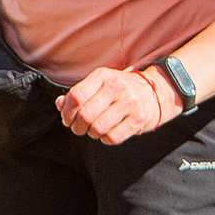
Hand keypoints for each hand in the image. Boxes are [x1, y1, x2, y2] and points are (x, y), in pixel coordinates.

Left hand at [58, 66, 174, 144]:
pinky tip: (107, 133)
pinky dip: (105, 139)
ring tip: (94, 130)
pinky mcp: (139, 119)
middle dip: (77, 127)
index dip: (67, 113)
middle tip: (79, 129)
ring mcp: (130, 102)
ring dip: (91, 133)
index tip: (68, 119)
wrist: (154, 92)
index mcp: (103, 76)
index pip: (76, 97)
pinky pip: (112, 138)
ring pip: (98, 128)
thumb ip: (77, 94)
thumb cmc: (118, 90)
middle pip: (85, 115)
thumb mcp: (98, 84)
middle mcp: (117, 86)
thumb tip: (60, 104)